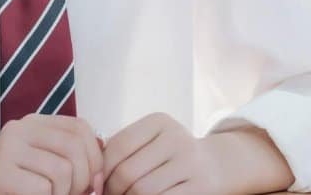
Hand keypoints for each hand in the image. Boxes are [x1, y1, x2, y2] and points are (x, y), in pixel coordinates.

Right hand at [0, 114, 104, 194]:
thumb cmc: (22, 186)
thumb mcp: (50, 164)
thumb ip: (74, 157)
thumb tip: (102, 163)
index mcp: (34, 122)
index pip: (80, 127)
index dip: (95, 158)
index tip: (92, 183)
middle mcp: (18, 128)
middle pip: (74, 147)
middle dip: (83, 180)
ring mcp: (6, 149)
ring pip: (62, 170)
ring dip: (63, 194)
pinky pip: (43, 188)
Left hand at [102, 113, 227, 194]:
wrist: (216, 164)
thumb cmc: (170, 154)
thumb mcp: (151, 140)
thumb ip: (124, 149)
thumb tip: (94, 173)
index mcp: (159, 122)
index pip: (118, 146)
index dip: (102, 169)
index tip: (97, 183)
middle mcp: (176, 138)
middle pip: (128, 172)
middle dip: (113, 190)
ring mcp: (191, 163)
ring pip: (143, 190)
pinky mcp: (201, 187)